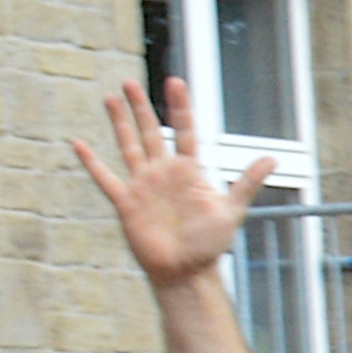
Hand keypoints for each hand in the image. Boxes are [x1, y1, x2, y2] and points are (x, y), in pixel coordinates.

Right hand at [69, 78, 272, 290]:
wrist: (186, 271)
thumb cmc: (210, 244)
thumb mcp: (232, 210)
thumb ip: (247, 182)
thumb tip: (274, 159)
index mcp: (189, 170)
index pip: (184, 130)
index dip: (179, 107)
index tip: (175, 82)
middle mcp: (164, 172)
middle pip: (150, 131)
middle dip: (141, 106)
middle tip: (131, 81)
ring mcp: (143, 185)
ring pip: (129, 146)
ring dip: (120, 123)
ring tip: (111, 97)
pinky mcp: (126, 201)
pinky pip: (104, 178)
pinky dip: (91, 162)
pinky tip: (77, 143)